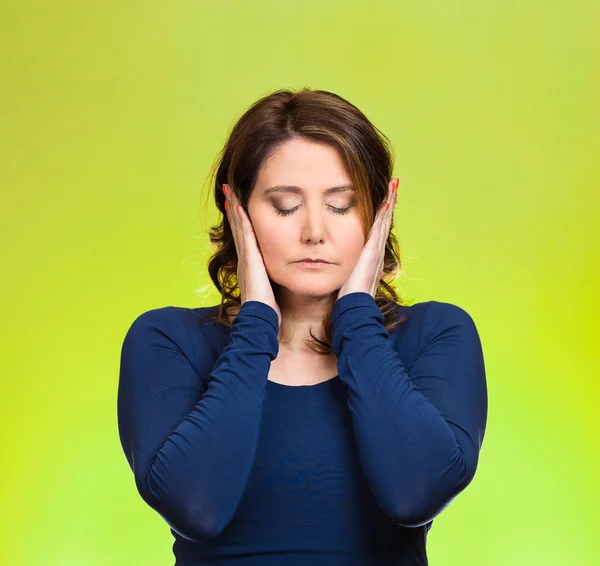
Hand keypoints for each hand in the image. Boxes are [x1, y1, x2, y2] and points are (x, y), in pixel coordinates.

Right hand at [223, 184, 281, 326]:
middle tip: (228, 190)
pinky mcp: (249, 260)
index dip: (241, 221)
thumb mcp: (271, 290)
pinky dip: (241, 221)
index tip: (238, 204)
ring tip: (229, 192)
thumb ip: (274, 281)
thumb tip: (287, 276)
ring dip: (234, 209)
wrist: (260, 319)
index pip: (245, 237)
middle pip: (238, 228)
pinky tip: (239, 207)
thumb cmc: (268, 310)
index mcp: (250, 265)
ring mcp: (245, 259)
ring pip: (239, 228)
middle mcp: (245, 259)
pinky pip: (245, 236)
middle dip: (233, 209)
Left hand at [336, 177, 398, 299]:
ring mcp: (376, 252)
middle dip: (389, 204)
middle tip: (394, 186)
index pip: (377, 231)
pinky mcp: (372, 252)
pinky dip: (384, 215)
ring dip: (389, 204)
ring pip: (384, 222)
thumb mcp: (349, 278)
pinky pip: (379, 229)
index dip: (382, 216)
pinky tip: (387, 201)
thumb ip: (348, 270)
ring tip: (394, 187)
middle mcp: (376, 252)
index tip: (385, 200)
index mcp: (370, 257)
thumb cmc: (350, 297)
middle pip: (384, 223)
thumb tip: (344, 267)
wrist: (354, 307)